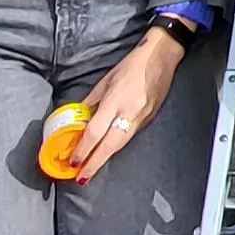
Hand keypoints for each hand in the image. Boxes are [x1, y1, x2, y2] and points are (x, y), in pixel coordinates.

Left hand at [71, 28, 183, 182]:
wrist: (162, 56)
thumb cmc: (132, 64)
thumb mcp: (107, 79)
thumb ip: (92, 101)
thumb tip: (79, 118)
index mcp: (115, 100)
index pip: (95, 131)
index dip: (83, 148)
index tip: (73, 160)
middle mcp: (129, 112)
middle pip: (109, 145)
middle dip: (94, 163)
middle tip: (81, 178)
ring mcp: (142, 116)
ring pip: (121, 144)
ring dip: (105, 158)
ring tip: (91, 169)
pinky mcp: (150, 118)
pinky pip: (130, 136)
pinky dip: (117, 146)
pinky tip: (108, 151)